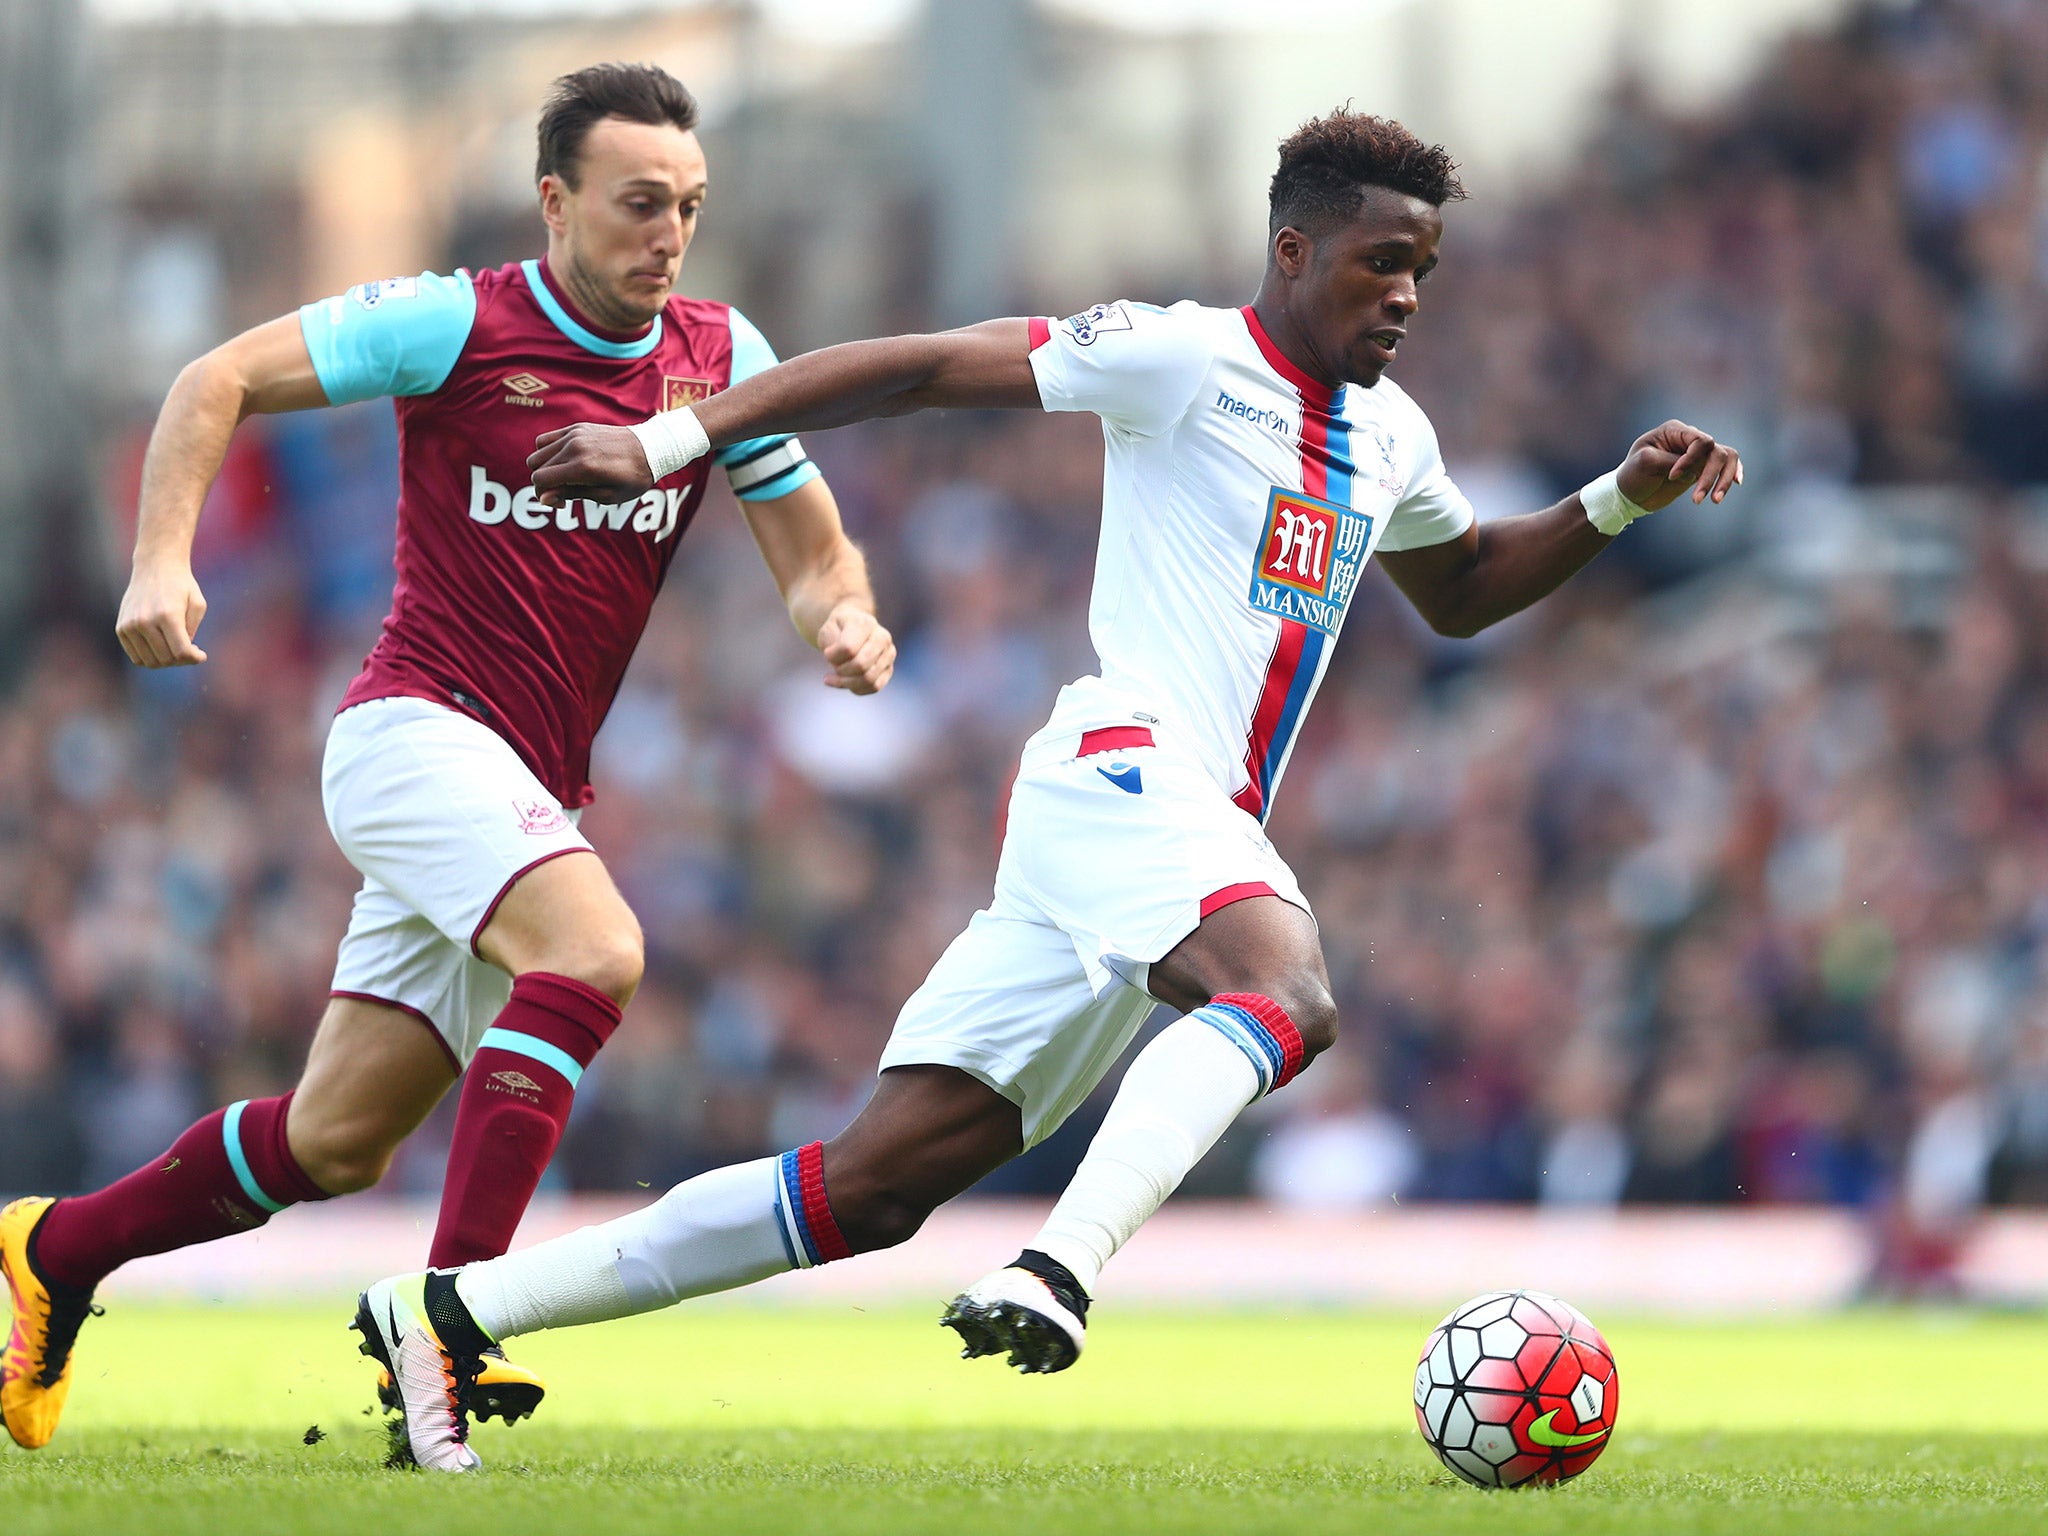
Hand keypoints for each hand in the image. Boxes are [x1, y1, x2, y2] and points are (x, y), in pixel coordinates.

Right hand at [116, 562, 208, 666]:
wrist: (154, 567)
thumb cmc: (181, 586)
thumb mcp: (197, 604)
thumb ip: (192, 631)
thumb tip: (183, 654)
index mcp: (167, 615)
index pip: (180, 651)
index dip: (193, 658)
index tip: (201, 655)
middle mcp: (145, 621)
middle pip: (166, 659)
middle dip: (182, 660)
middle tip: (190, 650)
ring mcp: (130, 625)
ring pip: (149, 662)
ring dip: (166, 661)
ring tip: (175, 648)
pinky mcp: (121, 628)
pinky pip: (136, 657)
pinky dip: (150, 657)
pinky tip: (161, 646)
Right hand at [527, 424, 655, 506]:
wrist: (651, 448)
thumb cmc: (633, 478)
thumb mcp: (607, 496)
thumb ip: (572, 494)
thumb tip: (544, 497)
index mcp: (582, 467)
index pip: (540, 480)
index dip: (544, 496)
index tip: (562, 503)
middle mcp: (574, 447)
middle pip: (536, 466)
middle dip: (544, 484)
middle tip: (565, 492)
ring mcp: (574, 434)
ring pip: (538, 451)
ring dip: (545, 467)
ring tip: (565, 477)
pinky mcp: (577, 427)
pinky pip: (548, 438)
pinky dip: (549, 451)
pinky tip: (566, 461)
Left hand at [817, 605, 894, 694]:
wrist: (850, 628)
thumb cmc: (837, 631)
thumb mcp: (826, 631)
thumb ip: (831, 647)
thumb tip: (839, 667)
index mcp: (866, 623)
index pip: (848, 649)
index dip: (831, 656)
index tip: (826, 652)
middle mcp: (883, 637)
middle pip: (861, 665)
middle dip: (841, 670)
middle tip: (833, 665)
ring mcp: (889, 654)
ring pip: (868, 679)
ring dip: (847, 682)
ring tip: (836, 675)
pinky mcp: (889, 669)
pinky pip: (874, 687)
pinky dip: (856, 688)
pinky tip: (845, 682)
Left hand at [1615, 420, 1742, 511]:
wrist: (1629, 494)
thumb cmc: (1632, 474)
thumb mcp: (1645, 463)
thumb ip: (1670, 461)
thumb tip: (1694, 470)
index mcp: (1674, 431)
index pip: (1699, 440)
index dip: (1691, 459)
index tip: (1672, 476)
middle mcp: (1689, 439)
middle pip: (1716, 451)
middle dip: (1710, 476)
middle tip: (1697, 500)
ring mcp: (1697, 454)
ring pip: (1726, 458)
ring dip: (1724, 479)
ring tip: (1715, 500)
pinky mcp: (1700, 469)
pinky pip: (1726, 466)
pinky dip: (1734, 473)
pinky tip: (1738, 483)